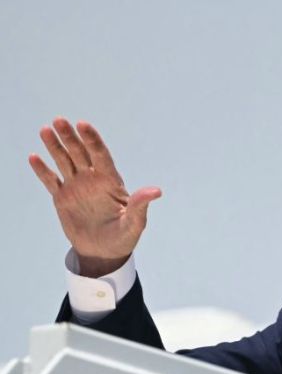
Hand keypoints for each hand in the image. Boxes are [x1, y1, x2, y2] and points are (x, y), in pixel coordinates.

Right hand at [29, 118, 160, 276]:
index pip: (101, 156)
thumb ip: (140, 205)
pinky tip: (34, 157)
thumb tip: (156, 191)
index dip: (92, 140)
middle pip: (80, 153)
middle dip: (71, 137)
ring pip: (64, 162)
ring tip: (46, 129)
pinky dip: (42, 170)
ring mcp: (77, 187)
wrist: (105, 253)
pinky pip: (51, 181)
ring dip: (55, 146)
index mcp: (111, 182)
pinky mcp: (63, 199)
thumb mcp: (134, 223)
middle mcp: (93, 180)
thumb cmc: (124, 237)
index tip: (83, 125)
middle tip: (60, 120)